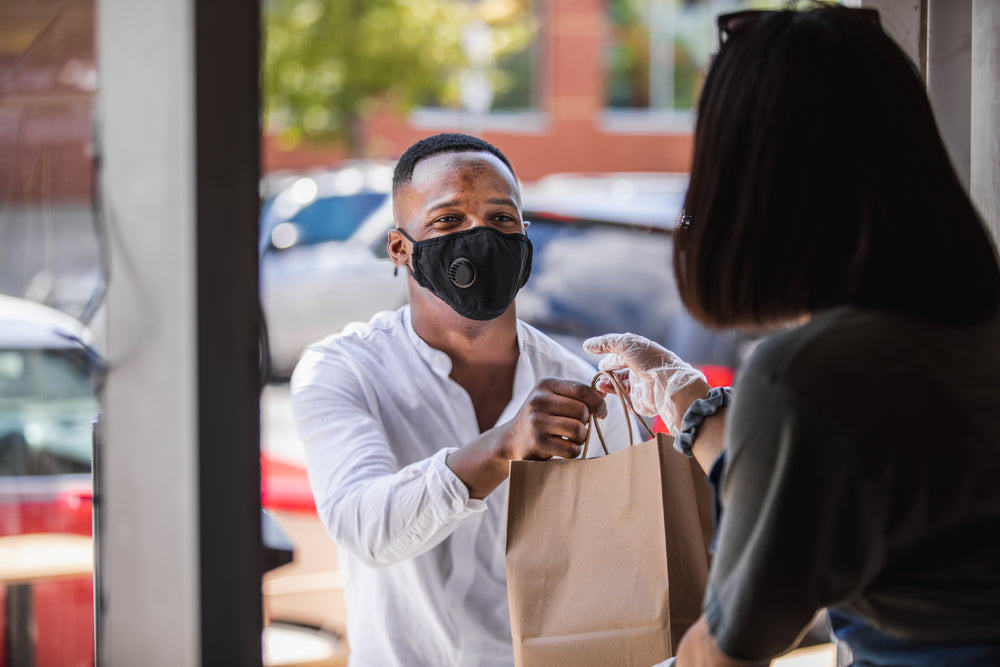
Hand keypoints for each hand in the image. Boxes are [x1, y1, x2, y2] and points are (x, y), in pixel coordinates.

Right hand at [495, 377, 607, 461]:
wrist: (511, 440)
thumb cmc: (541, 418)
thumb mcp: (553, 399)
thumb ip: (578, 394)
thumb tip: (605, 390)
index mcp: (546, 385)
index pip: (581, 390)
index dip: (598, 402)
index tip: (601, 413)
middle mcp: (539, 400)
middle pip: (582, 411)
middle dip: (586, 423)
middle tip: (579, 428)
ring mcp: (537, 421)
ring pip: (578, 430)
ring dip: (581, 438)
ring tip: (572, 438)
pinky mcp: (537, 442)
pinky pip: (570, 449)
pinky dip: (574, 451)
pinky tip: (564, 449)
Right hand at [584, 333, 705, 428]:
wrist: (668, 384)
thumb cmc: (649, 360)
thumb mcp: (626, 344)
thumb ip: (605, 343)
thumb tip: (586, 345)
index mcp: (638, 355)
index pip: (618, 357)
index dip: (607, 361)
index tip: (600, 366)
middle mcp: (639, 370)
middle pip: (617, 372)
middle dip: (606, 375)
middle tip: (598, 379)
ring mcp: (640, 387)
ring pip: (619, 387)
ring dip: (608, 386)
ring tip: (600, 387)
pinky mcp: (641, 402)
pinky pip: (626, 402)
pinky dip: (617, 400)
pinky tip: (611, 398)